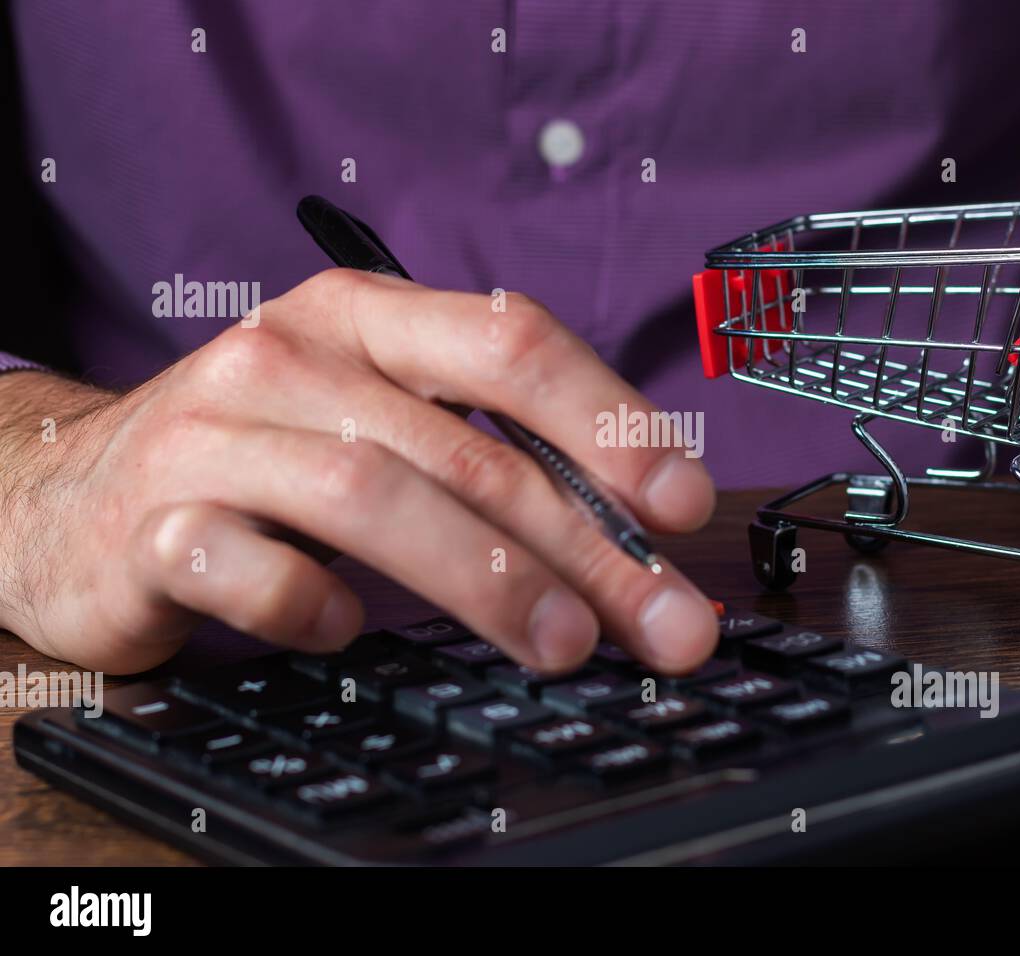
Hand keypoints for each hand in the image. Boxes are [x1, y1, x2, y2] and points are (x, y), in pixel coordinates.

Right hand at [0, 270, 716, 673]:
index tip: (682, 502)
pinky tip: (350, 630)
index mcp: (363, 318)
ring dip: (485, 581)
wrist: (69, 491)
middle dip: (584, 545)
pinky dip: (312, 604)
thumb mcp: (372, 416)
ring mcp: (214, 437)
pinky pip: (248, 568)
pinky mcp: (151, 524)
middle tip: (660, 621)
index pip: (509, 341)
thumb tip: (629, 532)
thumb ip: (481, 451)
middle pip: (465, 449)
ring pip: (373, 498)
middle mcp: (289, 358)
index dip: (609, 419)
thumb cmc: (260, 454)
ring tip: (562, 644)